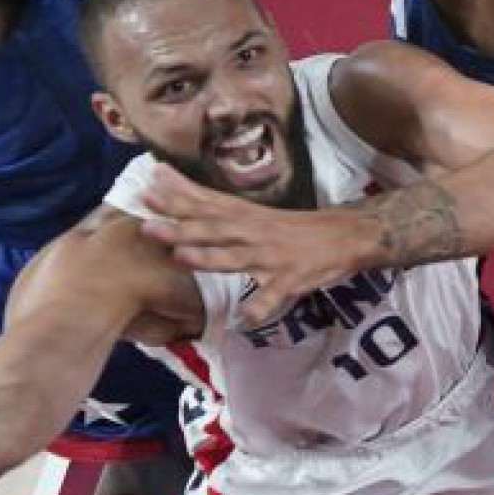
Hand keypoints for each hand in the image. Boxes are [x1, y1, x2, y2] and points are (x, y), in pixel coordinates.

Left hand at [139, 166, 367, 325]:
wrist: (346, 235)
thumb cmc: (291, 226)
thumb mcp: (251, 210)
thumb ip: (210, 201)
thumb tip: (167, 177)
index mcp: (245, 215)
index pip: (207, 203)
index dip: (177, 198)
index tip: (147, 190)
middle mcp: (254, 232)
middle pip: (214, 229)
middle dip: (181, 228)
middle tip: (149, 227)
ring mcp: (272, 256)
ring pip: (236, 258)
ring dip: (209, 258)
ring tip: (182, 259)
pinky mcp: (292, 278)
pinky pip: (274, 295)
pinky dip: (261, 305)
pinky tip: (246, 317)